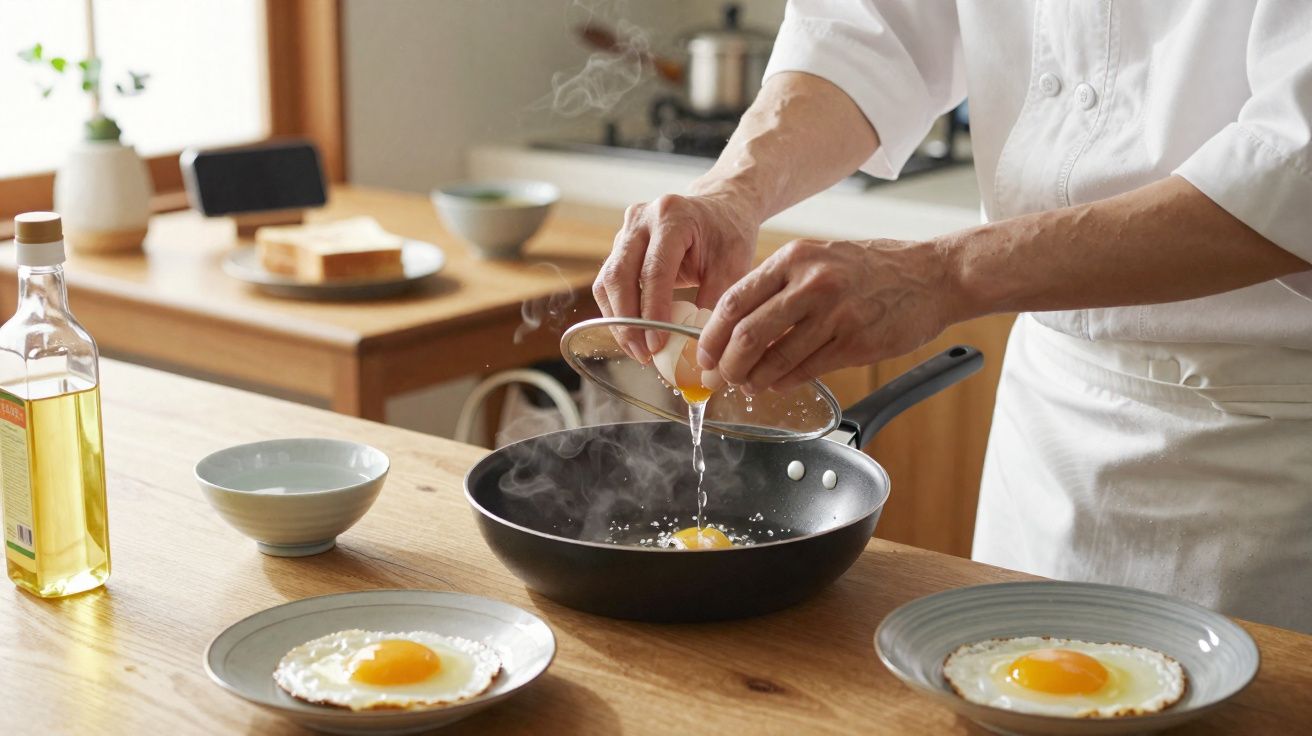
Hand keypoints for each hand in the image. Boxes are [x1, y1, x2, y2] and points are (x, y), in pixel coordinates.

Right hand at [593, 193, 756, 361]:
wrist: (720, 209)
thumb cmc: (729, 235)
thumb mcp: (734, 264)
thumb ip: (716, 301)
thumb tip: (697, 345)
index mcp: (673, 216)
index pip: (654, 270)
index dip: (652, 312)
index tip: (656, 345)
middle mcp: (641, 218)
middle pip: (619, 275)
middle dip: (627, 321)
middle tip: (642, 354)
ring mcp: (626, 230)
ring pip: (607, 281)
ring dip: (618, 320)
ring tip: (637, 350)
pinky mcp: (620, 245)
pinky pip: (609, 283)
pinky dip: (618, 312)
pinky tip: (633, 334)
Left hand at [696, 238, 959, 392]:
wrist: (934, 275)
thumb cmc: (874, 269)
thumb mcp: (820, 259)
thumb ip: (780, 286)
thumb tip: (736, 324)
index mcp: (794, 258)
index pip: (734, 300)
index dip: (712, 334)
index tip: (704, 353)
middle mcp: (811, 282)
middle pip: (747, 333)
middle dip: (726, 363)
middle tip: (721, 377)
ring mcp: (835, 313)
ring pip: (774, 357)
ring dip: (754, 378)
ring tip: (749, 384)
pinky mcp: (855, 341)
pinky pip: (805, 369)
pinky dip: (784, 382)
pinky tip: (777, 383)